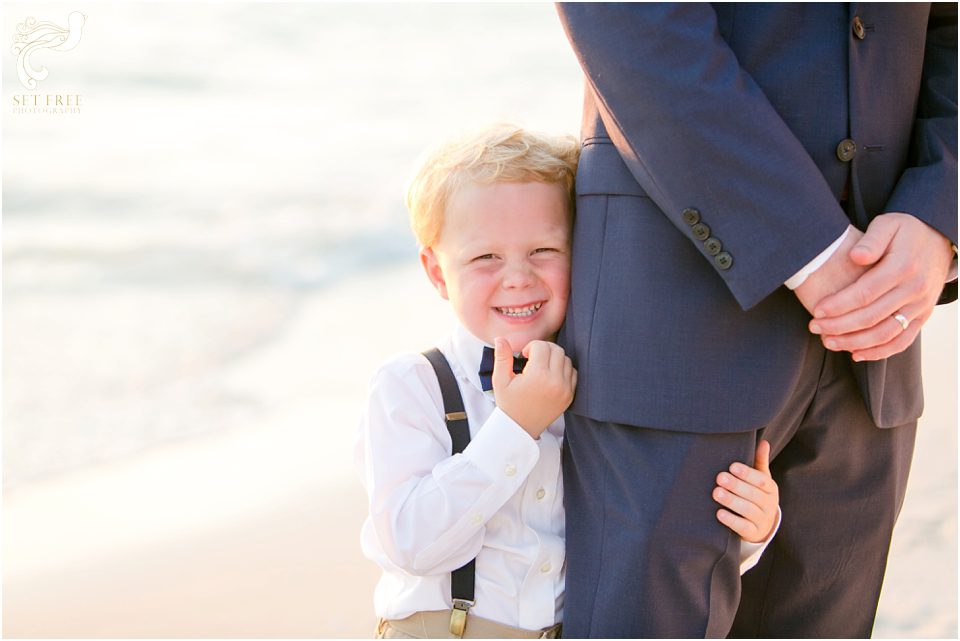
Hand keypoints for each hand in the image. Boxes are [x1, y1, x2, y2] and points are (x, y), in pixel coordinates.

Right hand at [492, 337, 576, 439]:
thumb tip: (500, 339)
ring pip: (566, 359)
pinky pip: (573, 372)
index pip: (542, 346)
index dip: (531, 346)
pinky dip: (563, 369)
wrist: (520, 428)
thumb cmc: (509, 404)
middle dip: (543, 349)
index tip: (524, 355)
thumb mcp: (500, 381)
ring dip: (554, 358)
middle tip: (533, 359)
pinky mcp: (570, 396)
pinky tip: (550, 375)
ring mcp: (565, 389)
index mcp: (538, 376)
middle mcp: (555, 382)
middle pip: (556, 349)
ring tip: (541, 367)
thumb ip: (502, 358)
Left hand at [714, 440, 778, 543]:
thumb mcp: (761, 479)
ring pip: (748, 510)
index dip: (748, 473)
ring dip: (731, 501)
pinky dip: (731, 520)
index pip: (762, 480)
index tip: (732, 466)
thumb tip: (763, 442)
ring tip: (716, 493)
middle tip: (719, 478)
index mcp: (771, 489)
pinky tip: (718, 513)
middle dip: (736, 485)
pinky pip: (743, 527)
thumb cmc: (757, 495)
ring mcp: (762, 520)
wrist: (762, 525)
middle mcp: (769, 504)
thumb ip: (759, 462)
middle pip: (754, 495)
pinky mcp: (753, 533)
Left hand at [807, 213, 953, 360]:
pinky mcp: (923, 316)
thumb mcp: (888, 224)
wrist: (939, 238)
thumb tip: (856, 256)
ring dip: (854, 342)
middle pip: (872, 317)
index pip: (865, 293)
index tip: (817, 310)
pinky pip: (902, 341)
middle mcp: (914, 290)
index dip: (839, 305)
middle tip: (814, 327)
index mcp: (903, 267)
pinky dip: (879, 352)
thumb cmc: (905, 230)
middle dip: (839, 326)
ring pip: (885, 334)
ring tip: (828, 342)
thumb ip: (871, 240)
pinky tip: (856, 353)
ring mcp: (920, 306)